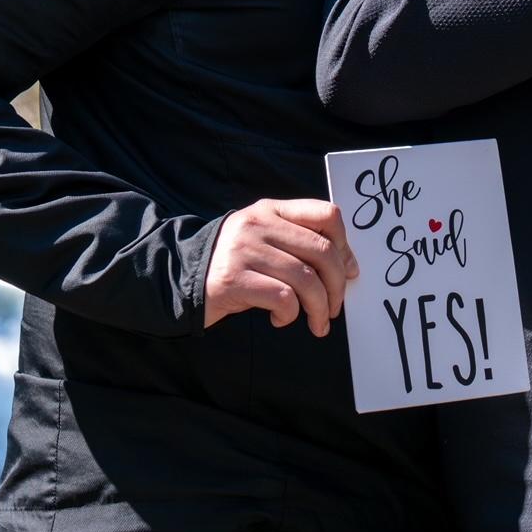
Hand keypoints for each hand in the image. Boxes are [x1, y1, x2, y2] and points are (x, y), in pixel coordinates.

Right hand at [204, 199, 358, 337]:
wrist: (182, 276)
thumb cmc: (236, 261)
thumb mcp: (264, 238)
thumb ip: (298, 241)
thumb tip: (348, 267)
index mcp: (272, 209)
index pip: (326, 214)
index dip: (346, 245)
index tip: (349, 271)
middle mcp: (259, 224)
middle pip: (322, 251)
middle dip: (338, 286)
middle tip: (335, 307)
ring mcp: (245, 250)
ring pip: (306, 279)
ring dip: (319, 308)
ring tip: (318, 323)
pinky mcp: (234, 279)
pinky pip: (283, 297)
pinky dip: (290, 314)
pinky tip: (281, 319)